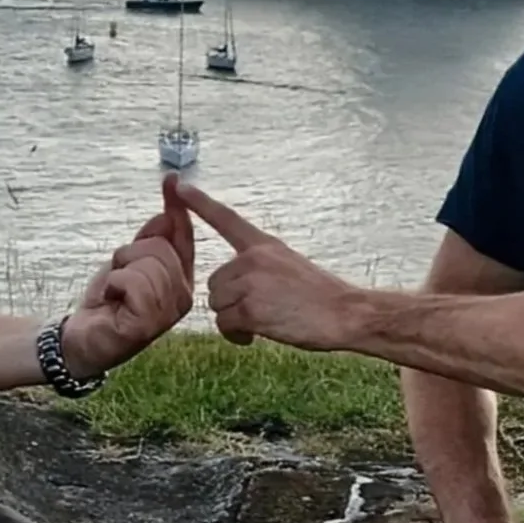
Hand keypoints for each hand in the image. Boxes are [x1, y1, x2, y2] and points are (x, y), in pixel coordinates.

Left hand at [63, 174, 196, 375]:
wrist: (82, 339)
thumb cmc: (107, 302)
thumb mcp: (127, 261)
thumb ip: (150, 238)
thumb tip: (168, 210)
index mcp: (182, 279)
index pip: (184, 237)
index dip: (177, 208)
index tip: (172, 180)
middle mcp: (184, 297)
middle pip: (161, 247)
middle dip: (130, 254)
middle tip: (118, 277)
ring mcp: (168, 313)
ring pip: (149, 262)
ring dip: (120, 270)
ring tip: (116, 291)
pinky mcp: (148, 323)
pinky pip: (134, 282)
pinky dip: (115, 284)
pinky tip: (112, 301)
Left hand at [174, 182, 362, 351]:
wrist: (345, 313)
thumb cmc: (321, 297)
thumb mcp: (290, 266)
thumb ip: (261, 268)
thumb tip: (237, 288)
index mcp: (264, 244)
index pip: (226, 219)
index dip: (200, 202)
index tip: (179, 186)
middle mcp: (254, 258)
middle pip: (215, 283)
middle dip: (230, 301)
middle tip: (259, 312)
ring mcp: (252, 282)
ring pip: (217, 304)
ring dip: (233, 319)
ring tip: (262, 323)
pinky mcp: (251, 309)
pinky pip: (225, 324)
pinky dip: (236, 335)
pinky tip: (255, 336)